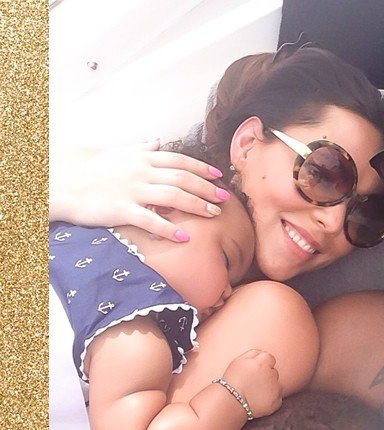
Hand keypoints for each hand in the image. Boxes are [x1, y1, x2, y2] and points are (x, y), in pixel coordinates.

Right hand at [49, 141, 230, 241]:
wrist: (59, 181)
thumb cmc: (90, 169)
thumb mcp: (117, 153)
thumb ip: (140, 148)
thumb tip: (157, 140)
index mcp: (141, 158)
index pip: (179, 161)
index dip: (201, 168)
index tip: (218, 175)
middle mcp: (140, 171)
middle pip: (182, 179)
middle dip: (207, 188)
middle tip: (225, 198)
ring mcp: (131, 190)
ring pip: (173, 197)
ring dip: (197, 205)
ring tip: (214, 214)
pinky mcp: (121, 209)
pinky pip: (150, 220)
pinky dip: (170, 229)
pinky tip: (186, 236)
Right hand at [222, 350, 281, 418]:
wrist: (229, 402)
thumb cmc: (232, 380)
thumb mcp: (239, 361)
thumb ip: (253, 353)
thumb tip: (263, 352)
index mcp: (262, 363)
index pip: (270, 358)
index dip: (264, 364)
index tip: (256, 371)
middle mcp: (270, 374)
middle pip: (274, 372)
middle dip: (266, 376)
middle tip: (253, 383)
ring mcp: (274, 389)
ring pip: (277, 385)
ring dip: (269, 388)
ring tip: (255, 393)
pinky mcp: (275, 402)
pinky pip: (277, 398)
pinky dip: (270, 400)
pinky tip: (258, 401)